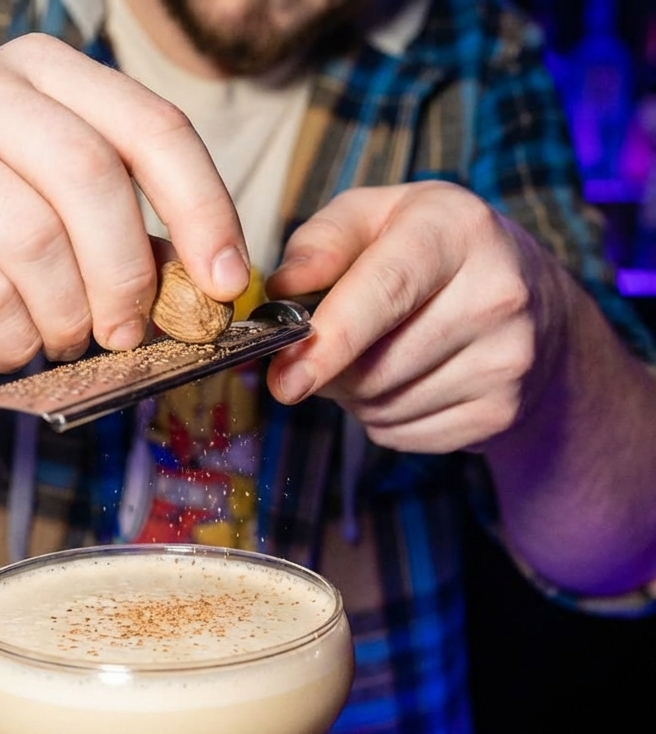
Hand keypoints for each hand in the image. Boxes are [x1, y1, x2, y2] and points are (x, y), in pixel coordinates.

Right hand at [0, 35, 248, 370]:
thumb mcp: (61, 222)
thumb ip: (132, 238)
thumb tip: (213, 288)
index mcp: (43, 72)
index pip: (150, 126)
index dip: (203, 209)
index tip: (227, 284)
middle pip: (91, 177)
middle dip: (126, 275)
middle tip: (127, 333)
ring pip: (35, 239)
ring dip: (66, 316)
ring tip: (60, 340)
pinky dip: (14, 339)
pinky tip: (10, 347)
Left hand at [265, 181, 567, 453]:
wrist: (534, 305)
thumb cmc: (432, 253)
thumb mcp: (377, 217)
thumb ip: (320, 243)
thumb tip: (280, 291)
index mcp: (457, 231)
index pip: (385, 292)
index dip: (330, 342)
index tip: (286, 381)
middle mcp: (495, 295)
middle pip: (373, 367)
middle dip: (329, 368)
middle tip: (332, 343)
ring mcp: (505, 360)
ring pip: (380, 407)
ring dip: (354, 393)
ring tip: (379, 353)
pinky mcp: (499, 413)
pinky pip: (401, 434)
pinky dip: (383, 417)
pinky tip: (407, 380)